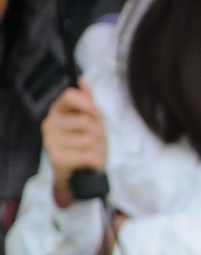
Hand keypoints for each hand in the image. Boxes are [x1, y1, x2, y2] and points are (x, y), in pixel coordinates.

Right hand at [42, 80, 107, 206]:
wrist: (79, 174)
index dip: (88, 104)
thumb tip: (82, 80)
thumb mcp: (91, 120)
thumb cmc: (86, 143)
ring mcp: (50, 141)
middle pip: (86, 120)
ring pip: (89, 138)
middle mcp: (49, 124)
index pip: (70, 95)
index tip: (95, 114)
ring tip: (91, 152)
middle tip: (93, 141)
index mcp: (57, 111)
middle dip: (98, 132)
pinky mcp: (56, 158)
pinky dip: (96, 160)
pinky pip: (88, 154)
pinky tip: (89, 163)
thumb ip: (87, 101)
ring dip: (98, 148)